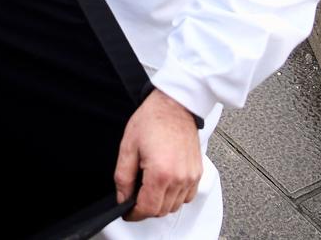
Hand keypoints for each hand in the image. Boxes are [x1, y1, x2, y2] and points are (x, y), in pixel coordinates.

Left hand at [114, 90, 202, 221]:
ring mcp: (191, 176)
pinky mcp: (198, 173)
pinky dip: (175, 197)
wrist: (174, 106)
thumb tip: (122, 197)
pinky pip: (187, 197)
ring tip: (149, 186)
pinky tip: (165, 183)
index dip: (135, 214)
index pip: (148, 208)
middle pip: (162, 210)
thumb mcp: (128, 146)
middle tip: (135, 196)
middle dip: (146, 208)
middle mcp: (179, 178)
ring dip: (160, 203)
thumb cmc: (152, 120)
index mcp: (161, 172)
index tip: (128, 212)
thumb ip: (123, 177)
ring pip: (174, 206)